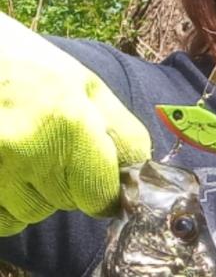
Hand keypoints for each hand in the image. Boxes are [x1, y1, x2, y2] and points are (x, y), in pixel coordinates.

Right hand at [0, 12, 151, 234]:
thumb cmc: (19, 61)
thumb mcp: (80, 82)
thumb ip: (121, 132)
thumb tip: (142, 175)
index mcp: (66, 123)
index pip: (101, 199)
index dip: (100, 188)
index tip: (92, 172)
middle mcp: (27, 151)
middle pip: (65, 205)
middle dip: (62, 182)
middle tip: (41, 141)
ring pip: (27, 215)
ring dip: (27, 193)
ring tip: (14, 148)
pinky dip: (0, 200)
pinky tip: (0, 164)